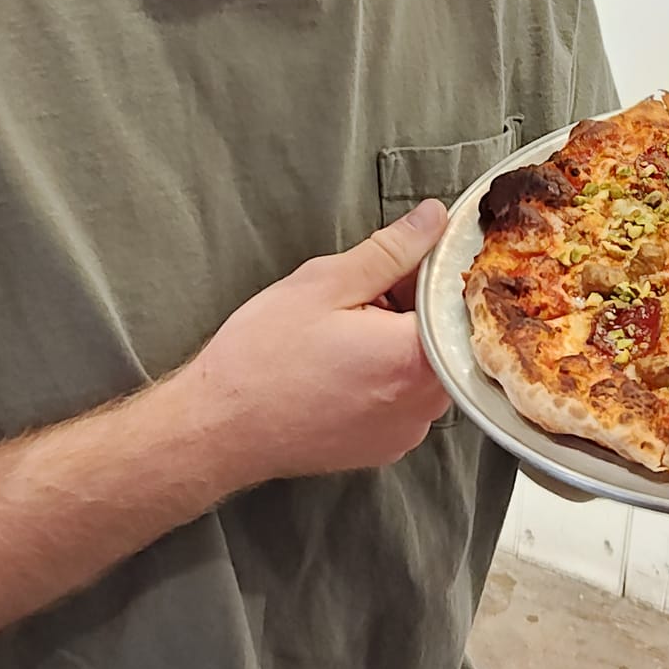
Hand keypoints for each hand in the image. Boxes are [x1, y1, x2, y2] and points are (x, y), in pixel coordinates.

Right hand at [173, 204, 452, 491]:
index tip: (395, 264)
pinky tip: (337, 367)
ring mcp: (404, 432)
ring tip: (340, 336)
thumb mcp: (325, 284)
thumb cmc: (262, 359)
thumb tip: (432, 220)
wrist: (218, 428)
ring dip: (393, 342)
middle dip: (407, 308)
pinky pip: (402, 399)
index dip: (423, 274)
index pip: (450, 300)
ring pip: (421, 368)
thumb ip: (391, 251)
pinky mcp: (384, 448)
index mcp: (415, 360)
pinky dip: (381, 376)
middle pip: (440, 335)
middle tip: (355, 299)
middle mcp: (422, 405)